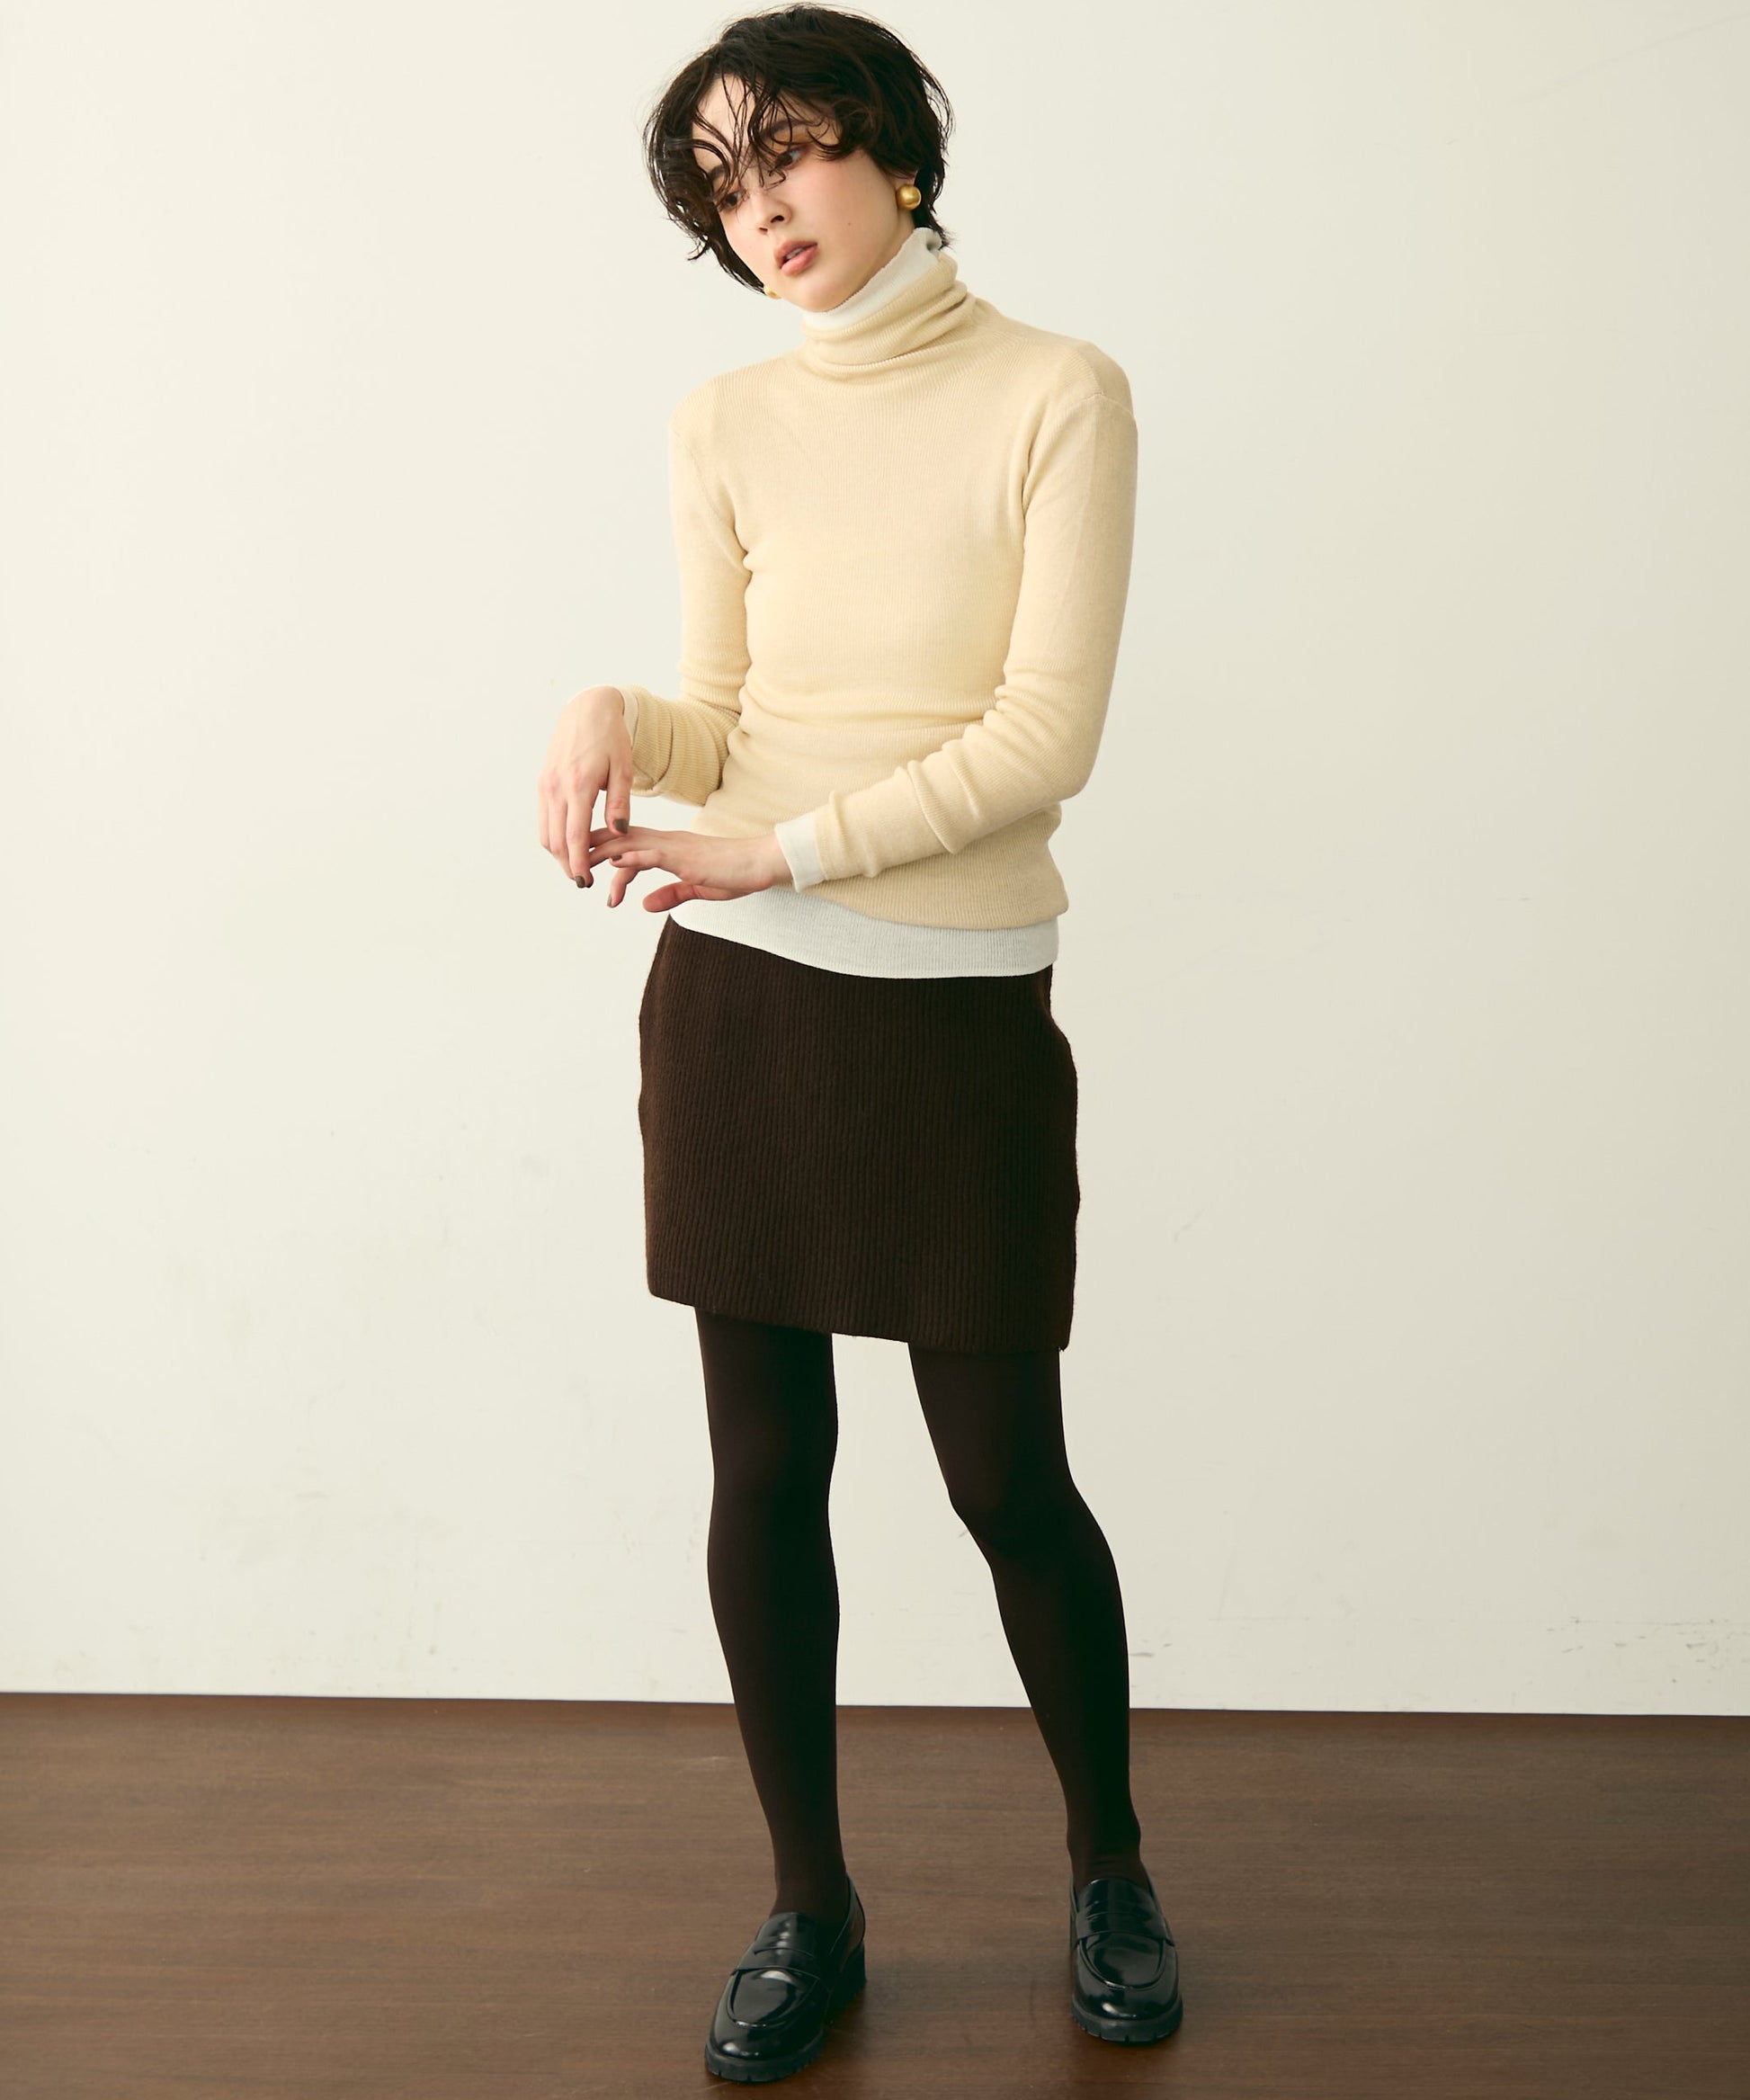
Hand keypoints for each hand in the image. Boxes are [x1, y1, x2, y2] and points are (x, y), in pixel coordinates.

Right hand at [537, 685, 631, 886]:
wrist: (587, 709)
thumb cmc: (611, 738)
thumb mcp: (623, 769)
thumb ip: (620, 804)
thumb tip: (618, 834)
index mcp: (579, 786)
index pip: (575, 837)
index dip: (578, 863)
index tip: (585, 882)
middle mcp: (556, 788)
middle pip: (556, 841)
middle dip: (567, 866)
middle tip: (583, 881)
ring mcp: (545, 786)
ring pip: (546, 833)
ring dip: (558, 855)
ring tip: (576, 866)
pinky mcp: (542, 784)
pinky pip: (544, 819)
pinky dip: (553, 837)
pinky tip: (569, 843)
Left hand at [585, 826, 791, 912]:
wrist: (761, 863)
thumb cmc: (736, 874)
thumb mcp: (697, 890)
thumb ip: (671, 895)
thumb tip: (644, 905)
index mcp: (669, 849)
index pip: (628, 848)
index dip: (606, 859)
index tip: (590, 876)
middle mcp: (667, 842)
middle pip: (620, 839)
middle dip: (592, 849)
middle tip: (568, 863)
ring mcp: (675, 848)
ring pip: (630, 844)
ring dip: (603, 853)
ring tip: (580, 862)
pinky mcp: (685, 858)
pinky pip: (653, 855)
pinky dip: (632, 858)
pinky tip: (615, 863)